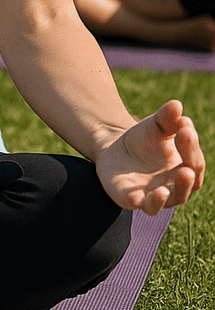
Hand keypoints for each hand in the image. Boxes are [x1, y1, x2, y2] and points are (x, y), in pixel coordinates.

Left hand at [95, 99, 204, 213]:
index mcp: (185, 169)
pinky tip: (140, 196)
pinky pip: (141, 205)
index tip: (185, 128)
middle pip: (187, 184)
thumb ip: (166, 118)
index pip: (195, 162)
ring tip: (173, 182)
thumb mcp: (154, 125)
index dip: (192, 147)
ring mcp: (153, 195)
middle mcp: (174, 187)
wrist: (114, 148)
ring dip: (171, 193)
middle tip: (187, 164)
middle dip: (188, 173)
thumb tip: (176, 104)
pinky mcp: (131, 199)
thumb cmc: (144, 139)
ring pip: (167, 201)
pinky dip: (144, 202)